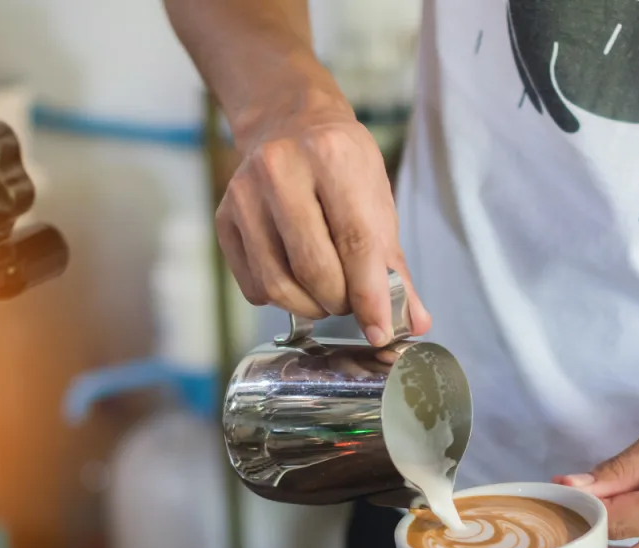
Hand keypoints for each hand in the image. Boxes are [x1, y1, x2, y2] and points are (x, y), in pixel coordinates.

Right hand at [215, 75, 429, 346]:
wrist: (289, 125)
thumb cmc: (341, 169)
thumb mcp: (377, 203)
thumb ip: (394, 266)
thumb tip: (415, 323)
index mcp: (332, 156)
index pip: (356, 242)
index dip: (371, 296)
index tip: (380, 331)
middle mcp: (280, 168)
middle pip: (315, 270)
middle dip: (340, 302)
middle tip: (351, 300)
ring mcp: (244, 194)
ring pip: (279, 285)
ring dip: (310, 307)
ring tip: (326, 294)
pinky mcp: (223, 219)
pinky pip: (254, 287)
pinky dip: (281, 300)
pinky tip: (295, 280)